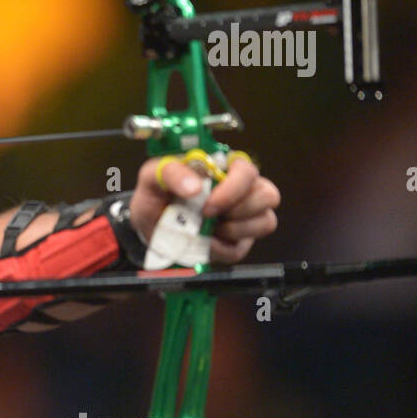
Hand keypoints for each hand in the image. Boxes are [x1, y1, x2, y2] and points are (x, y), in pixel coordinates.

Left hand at [130, 155, 280, 263]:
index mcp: (223, 168)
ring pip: (266, 222)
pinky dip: (220, 249)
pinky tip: (204, 242)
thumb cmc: (156, 194)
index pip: (248, 170)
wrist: (148, 224)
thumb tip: (194, 187)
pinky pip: (242, 249)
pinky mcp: (238, 241)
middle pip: (268, 196)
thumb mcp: (153, 176)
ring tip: (207, 228)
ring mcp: (243, 216)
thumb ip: (171, 173)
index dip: (234, 189)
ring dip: (234, 230)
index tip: (208, 205)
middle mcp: (241, 189)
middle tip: (207, 216)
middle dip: (238, 210)